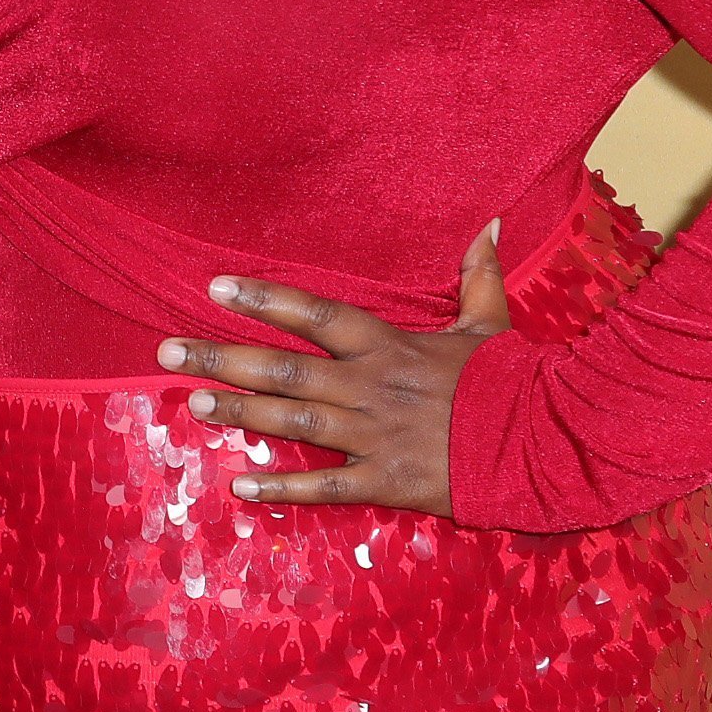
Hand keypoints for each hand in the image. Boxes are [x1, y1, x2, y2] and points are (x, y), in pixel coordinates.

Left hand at [156, 223, 512, 513]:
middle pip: (283, 369)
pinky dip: (281, 487)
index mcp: (389, 345)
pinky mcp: (386, 481)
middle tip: (165, 353)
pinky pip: (324, 486)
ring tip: (190, 403)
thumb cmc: (511, 382)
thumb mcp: (491, 323)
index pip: (315, 315)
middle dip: (220, 358)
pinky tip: (240, 485)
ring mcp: (374, 435)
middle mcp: (370, 386)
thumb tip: (490, 224)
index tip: (214, 289)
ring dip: (237, 412)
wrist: (545, 443)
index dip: (264, 301)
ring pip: (291, 422)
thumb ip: (478, 275)